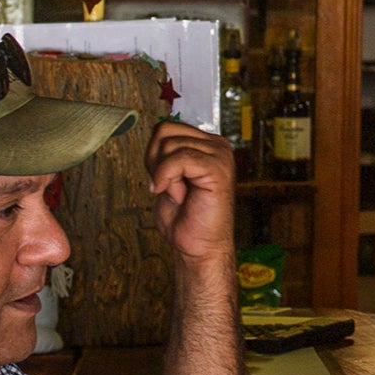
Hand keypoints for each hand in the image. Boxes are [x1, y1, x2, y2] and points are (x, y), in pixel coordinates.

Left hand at [146, 119, 235, 266]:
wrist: (199, 247)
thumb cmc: (185, 217)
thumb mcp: (168, 176)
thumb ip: (165, 153)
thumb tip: (157, 129)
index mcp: (207, 144)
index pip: (167, 126)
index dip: (154, 153)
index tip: (163, 179)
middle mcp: (217, 146)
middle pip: (165, 130)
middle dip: (155, 160)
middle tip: (168, 186)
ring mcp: (220, 155)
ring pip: (170, 144)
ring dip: (164, 173)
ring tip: (178, 193)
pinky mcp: (218, 168)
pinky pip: (179, 158)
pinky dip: (167, 177)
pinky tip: (175, 194)